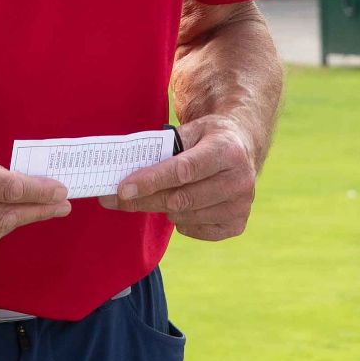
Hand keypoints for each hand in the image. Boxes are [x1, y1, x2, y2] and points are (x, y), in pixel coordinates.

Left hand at [95, 115, 257, 241]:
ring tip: (159, 193)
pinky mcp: (237, 224)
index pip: (183, 170)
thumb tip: (125, 169)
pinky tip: (183, 204)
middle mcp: (239, 180)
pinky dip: (180, 220)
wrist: (243, 147)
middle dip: (144, 199)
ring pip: (184, 216)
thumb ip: (163, 147)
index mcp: (227, 151)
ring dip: (163, 207)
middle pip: (181, 198)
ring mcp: (241, 205)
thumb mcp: (191, 130)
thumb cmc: (209, 138)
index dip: (151, 181)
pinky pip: (194, 230)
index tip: (123, 189)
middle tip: (116, 198)